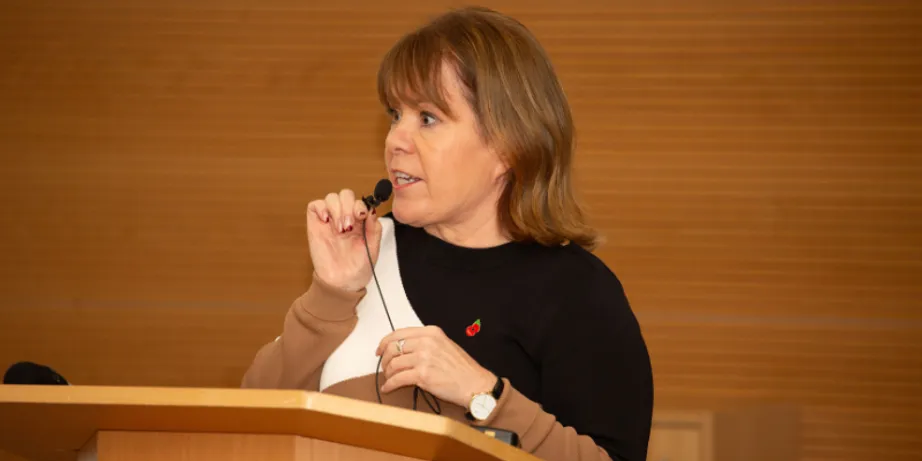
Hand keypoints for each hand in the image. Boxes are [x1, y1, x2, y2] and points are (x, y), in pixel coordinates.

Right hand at [306, 188, 382, 291]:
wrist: (343, 282)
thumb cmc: (359, 266)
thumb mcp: (373, 246)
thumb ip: (374, 227)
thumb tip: (371, 209)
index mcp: (360, 221)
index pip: (360, 201)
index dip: (361, 205)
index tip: (361, 217)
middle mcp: (345, 217)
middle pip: (345, 194)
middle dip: (348, 206)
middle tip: (348, 227)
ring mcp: (330, 220)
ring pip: (331, 197)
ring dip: (337, 209)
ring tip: (339, 230)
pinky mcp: (315, 224)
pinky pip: (315, 205)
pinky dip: (321, 208)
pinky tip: (326, 221)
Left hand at [376, 326, 496, 407]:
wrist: (474, 384)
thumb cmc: (461, 367)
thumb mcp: (445, 345)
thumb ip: (426, 342)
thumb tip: (403, 348)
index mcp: (431, 332)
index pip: (399, 333)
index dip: (385, 342)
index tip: (380, 350)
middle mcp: (426, 342)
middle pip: (393, 348)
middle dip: (385, 359)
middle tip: (385, 368)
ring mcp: (424, 358)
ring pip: (393, 364)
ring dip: (387, 373)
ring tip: (389, 379)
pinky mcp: (422, 375)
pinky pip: (398, 379)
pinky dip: (390, 385)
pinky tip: (388, 388)